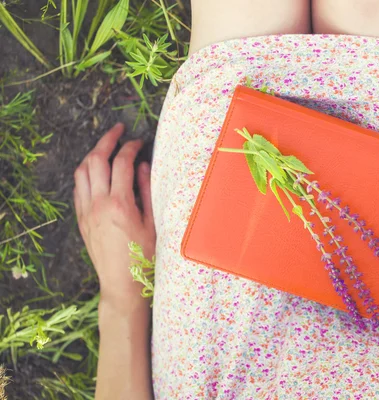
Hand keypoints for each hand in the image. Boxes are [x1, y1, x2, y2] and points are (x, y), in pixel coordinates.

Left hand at [74, 123, 154, 308]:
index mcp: (120, 204)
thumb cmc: (144, 257)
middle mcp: (99, 204)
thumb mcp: (153, 223)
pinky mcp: (81, 220)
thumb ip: (147, 191)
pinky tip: (95, 172)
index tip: (139, 141)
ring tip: (105, 147)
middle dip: (107, 140)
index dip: (131, 147)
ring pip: (82, 172)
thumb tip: (142, 166)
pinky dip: (86, 173)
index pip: (122, 163)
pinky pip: (78, 188)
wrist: (123, 284)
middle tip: (118, 130)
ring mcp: (87, 212)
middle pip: (96, 160)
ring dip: (93, 154)